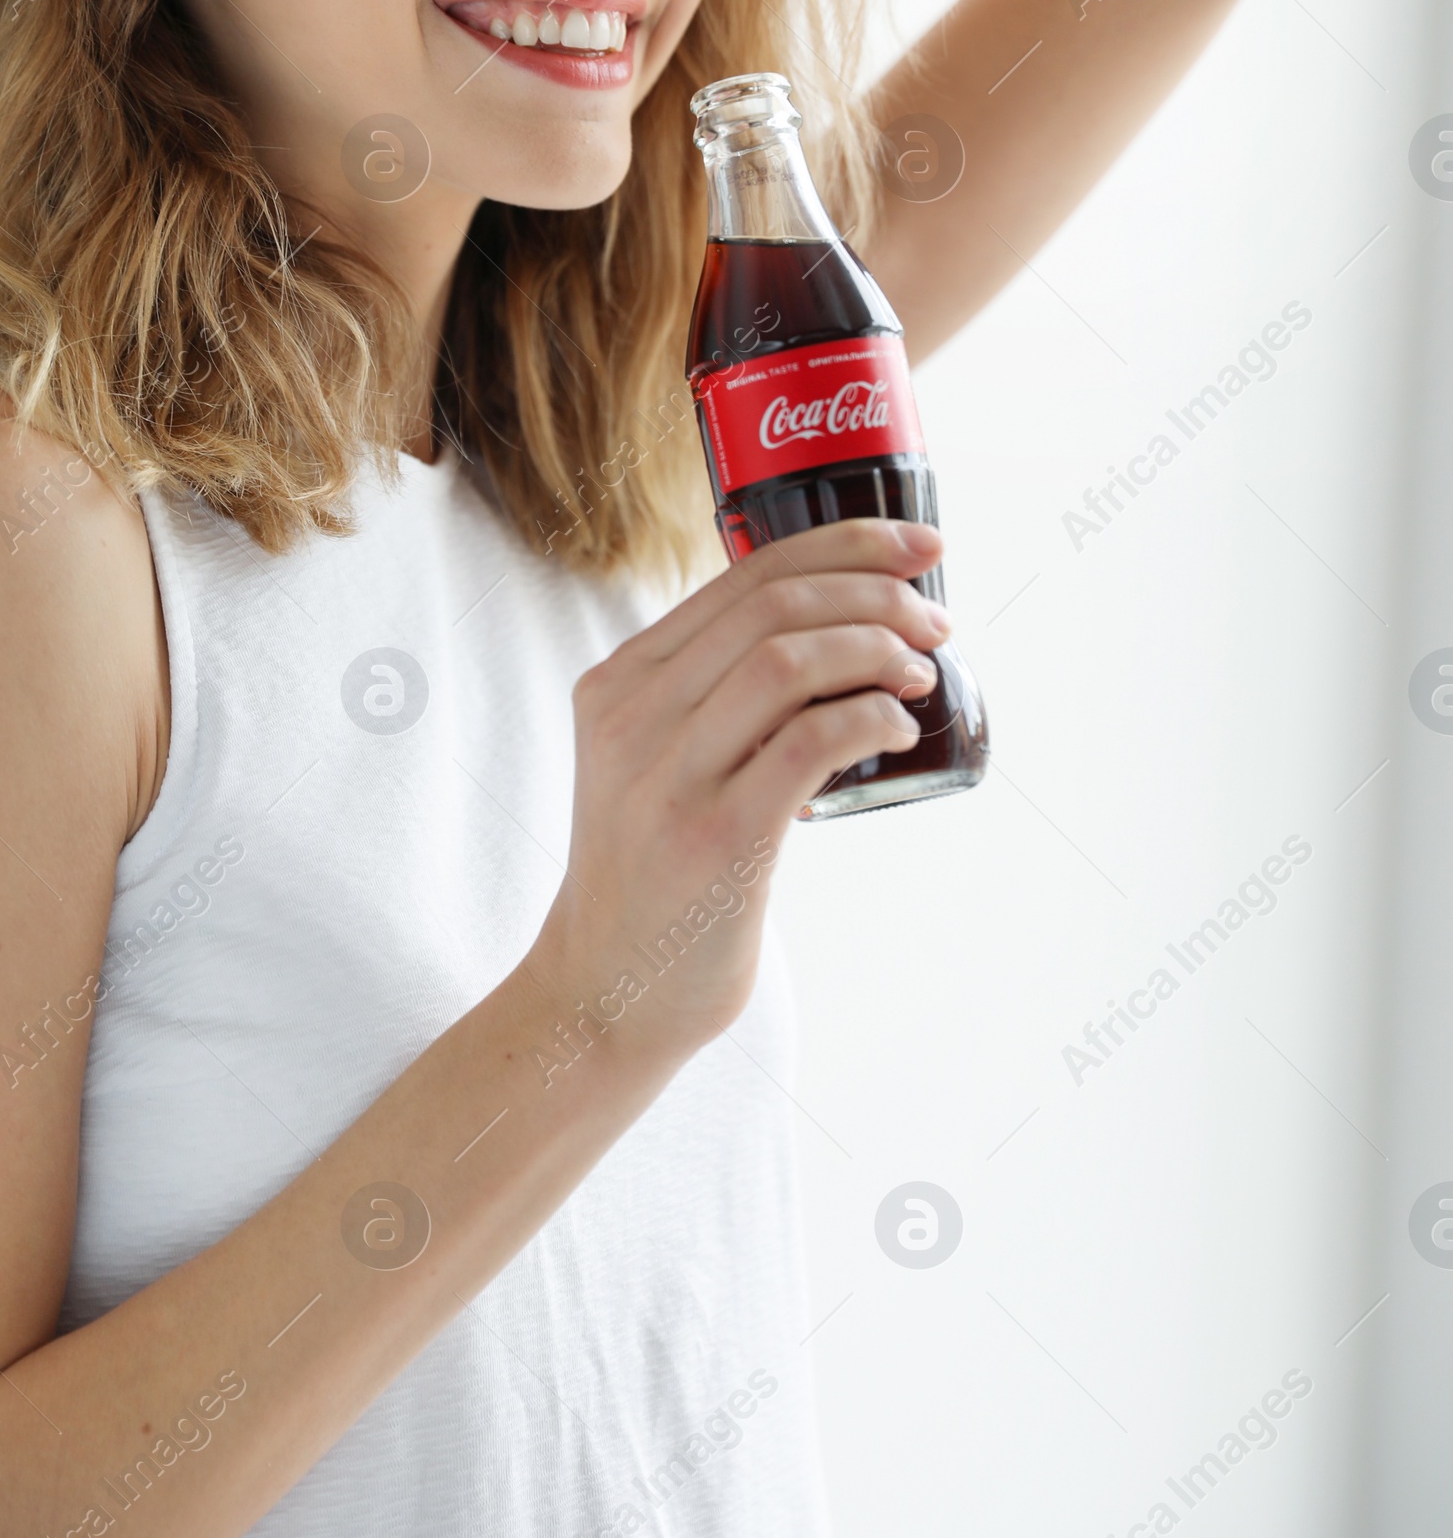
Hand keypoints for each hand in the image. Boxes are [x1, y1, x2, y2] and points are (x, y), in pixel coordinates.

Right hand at [530, 517, 950, 1067]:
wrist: (603, 991)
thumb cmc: (654, 873)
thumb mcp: (650, 760)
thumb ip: (708, 698)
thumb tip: (833, 635)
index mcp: (621, 682)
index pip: (744, 576)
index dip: (844, 546)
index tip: (917, 549)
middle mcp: (633, 715)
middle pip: (773, 606)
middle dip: (875, 592)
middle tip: (935, 619)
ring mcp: (669, 776)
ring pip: (788, 659)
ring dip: (877, 649)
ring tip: (919, 671)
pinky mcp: (715, 838)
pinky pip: (808, 743)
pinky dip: (869, 717)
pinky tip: (899, 727)